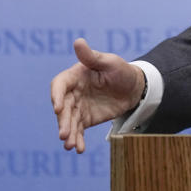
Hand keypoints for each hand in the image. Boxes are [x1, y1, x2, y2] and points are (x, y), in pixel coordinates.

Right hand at [50, 38, 144, 152]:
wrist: (134, 88)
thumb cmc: (121, 70)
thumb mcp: (109, 62)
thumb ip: (92, 57)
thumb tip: (78, 41)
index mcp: (75, 76)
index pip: (60, 85)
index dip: (56, 96)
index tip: (57, 108)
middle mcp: (72, 92)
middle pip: (63, 107)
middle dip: (63, 121)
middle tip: (63, 134)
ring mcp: (77, 107)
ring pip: (69, 121)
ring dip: (68, 133)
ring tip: (70, 145)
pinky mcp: (85, 119)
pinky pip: (78, 130)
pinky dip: (78, 139)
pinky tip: (79, 149)